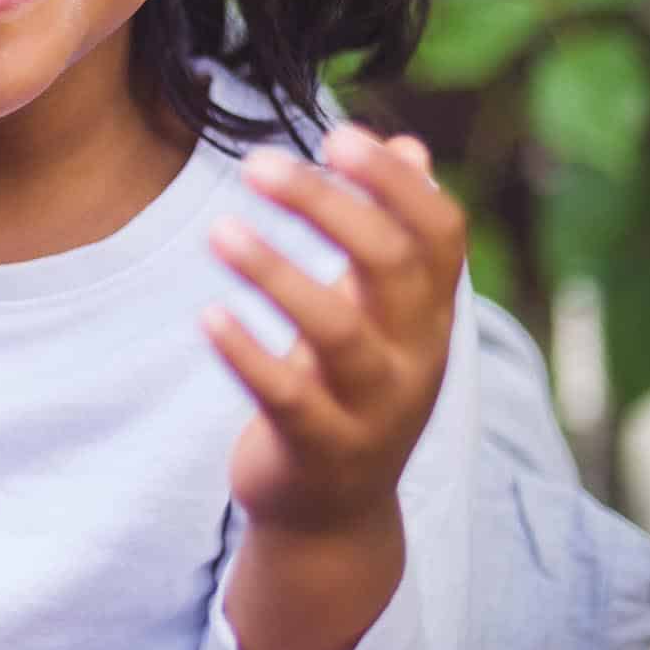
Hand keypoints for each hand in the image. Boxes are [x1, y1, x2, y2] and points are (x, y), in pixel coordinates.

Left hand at [203, 127, 465, 539]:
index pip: (441, 234)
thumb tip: (409, 143)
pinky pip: (288, 396)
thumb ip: (392, 234)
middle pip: (391, 266)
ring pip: (339, 331)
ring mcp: (372, 409)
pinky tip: (207, 316)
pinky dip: (247, 352)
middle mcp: (414, 358)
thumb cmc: (350, 390)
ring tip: (218, 230)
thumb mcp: (383, 315)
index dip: (396, 182)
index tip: (339, 133)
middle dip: (327, 206)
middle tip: (256, 164)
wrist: (334, 517)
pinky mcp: (320, 449)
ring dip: (277, 273)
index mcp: (429, 316)